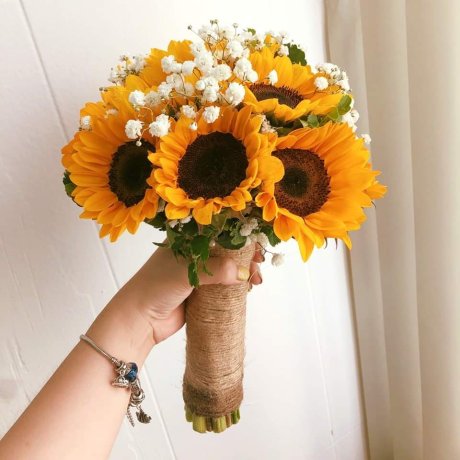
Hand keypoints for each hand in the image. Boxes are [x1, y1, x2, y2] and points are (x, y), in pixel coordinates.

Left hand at [113, 245, 263, 345]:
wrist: (139, 320)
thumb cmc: (155, 286)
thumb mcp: (185, 272)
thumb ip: (216, 270)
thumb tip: (244, 273)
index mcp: (185, 240)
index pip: (217, 231)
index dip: (238, 236)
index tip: (255, 244)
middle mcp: (193, 254)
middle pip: (225, 250)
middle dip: (244, 256)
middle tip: (258, 265)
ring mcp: (197, 274)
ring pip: (226, 269)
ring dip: (243, 272)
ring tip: (255, 280)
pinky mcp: (201, 293)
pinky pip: (223, 287)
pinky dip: (236, 287)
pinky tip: (247, 289)